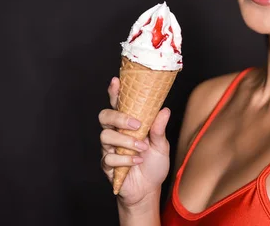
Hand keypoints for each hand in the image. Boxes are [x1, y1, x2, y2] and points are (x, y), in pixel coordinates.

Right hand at [99, 77, 170, 206]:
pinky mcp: (107, 164)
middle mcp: (116, 133)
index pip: (118, 104)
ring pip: (106, 136)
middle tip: (136, 124)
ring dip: (126, 141)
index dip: (114, 92)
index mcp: (128, 124)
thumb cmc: (153, 163)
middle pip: (104, 116)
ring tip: (143, 148)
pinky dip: (126, 159)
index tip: (116, 81)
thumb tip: (165, 110)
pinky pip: (109, 158)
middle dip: (118, 117)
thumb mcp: (161, 145)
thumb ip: (159, 129)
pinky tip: (137, 161)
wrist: (148, 189)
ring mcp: (109, 149)